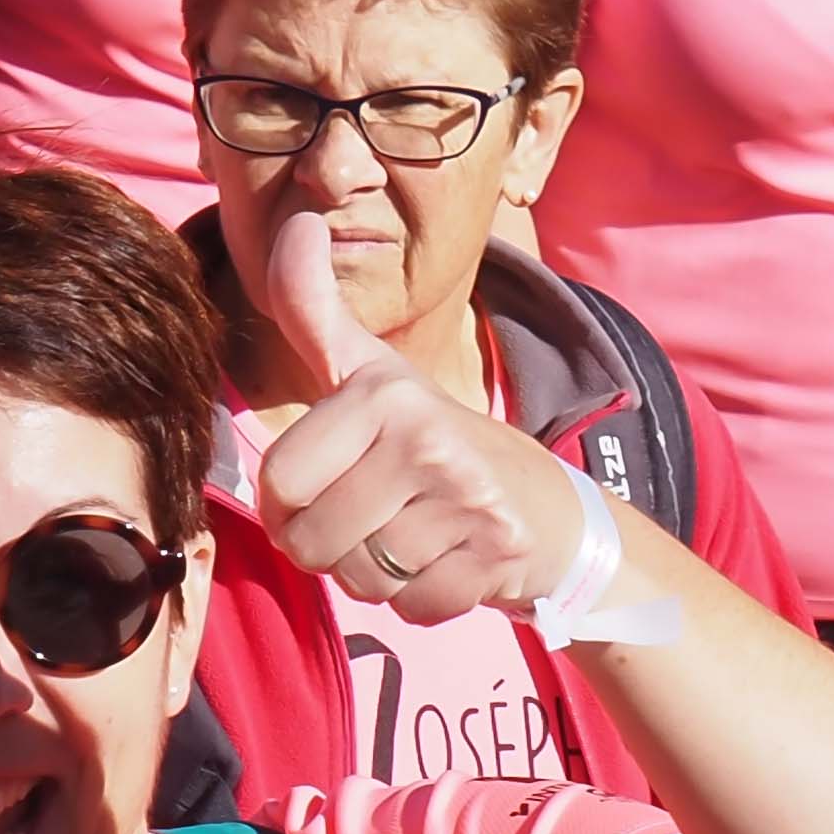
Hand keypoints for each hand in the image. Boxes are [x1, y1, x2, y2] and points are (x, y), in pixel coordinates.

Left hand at [245, 210, 594, 620]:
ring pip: (362, 580)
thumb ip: (317, 310)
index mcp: (384, 393)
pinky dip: (424, 602)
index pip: (281, 484)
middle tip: (373, 525)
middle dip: (332, 551)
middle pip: (314, 542)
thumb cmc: (438, 444)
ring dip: (377, 578)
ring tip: (413, 542)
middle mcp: (428, 438)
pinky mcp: (498, 555)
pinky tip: (448, 566)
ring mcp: (469, 499)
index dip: (289, 508)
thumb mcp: (373, 371)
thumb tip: (294, 224)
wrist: (552, 511)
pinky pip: (414, 608)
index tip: (325, 495)